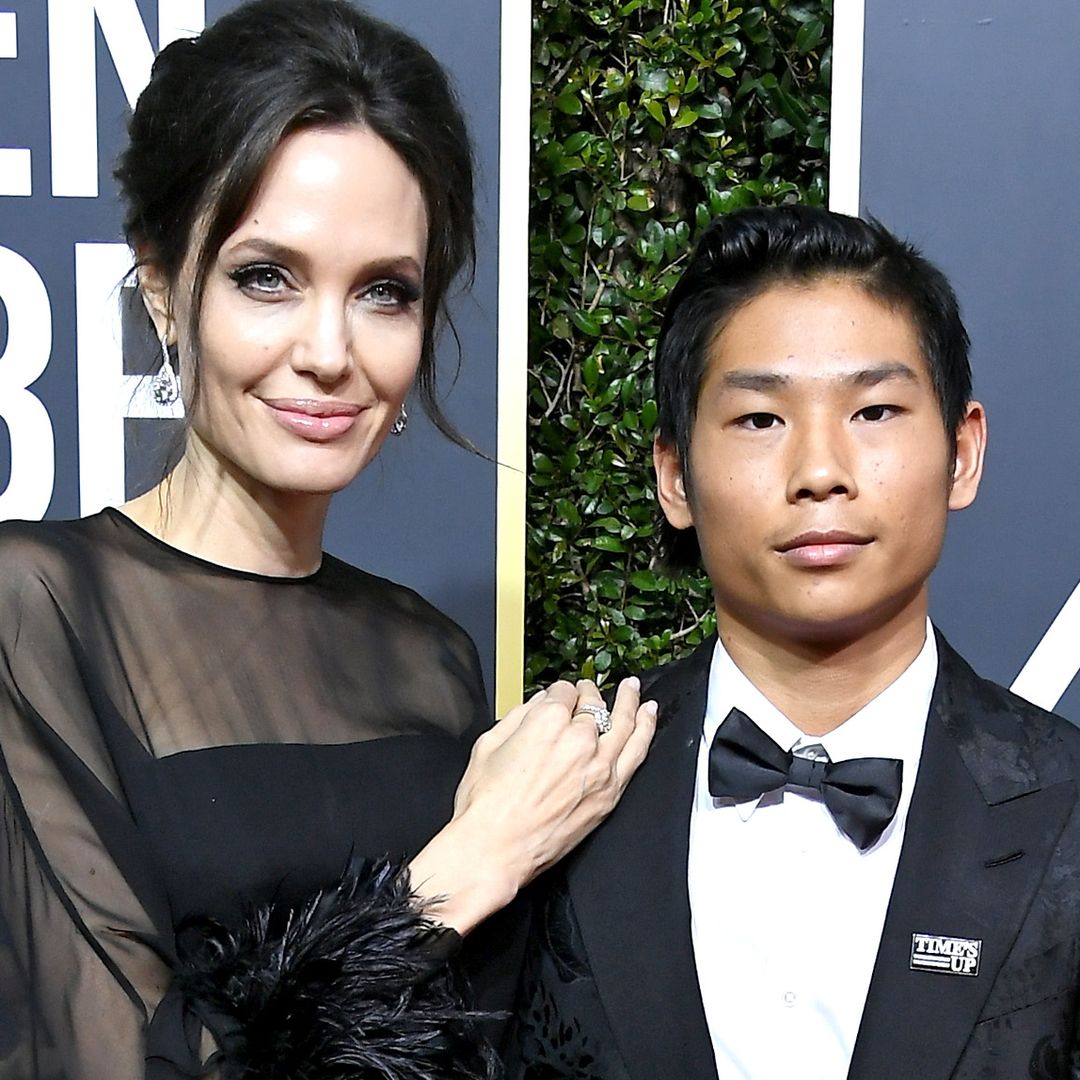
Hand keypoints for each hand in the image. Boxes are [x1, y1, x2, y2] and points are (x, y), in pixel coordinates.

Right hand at [408, 677, 656, 933]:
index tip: (557, 696)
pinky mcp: (610, 792)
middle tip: (588, 690)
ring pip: (623, 722)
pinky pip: (636, 752)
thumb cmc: (486, 804)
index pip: (563, 692)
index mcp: (547, 721)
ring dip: (629, 700)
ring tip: (633, 687)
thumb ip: (518, 717)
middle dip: (589, 694)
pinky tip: (648, 714)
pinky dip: (646, 729)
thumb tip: (537, 705)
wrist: (496, 849)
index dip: (559, 691)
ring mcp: (599, 766)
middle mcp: (578, 738)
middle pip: (593, 705)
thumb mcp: (489, 745)